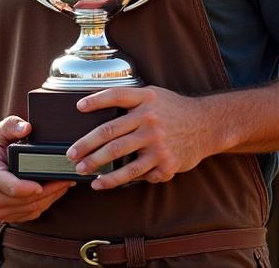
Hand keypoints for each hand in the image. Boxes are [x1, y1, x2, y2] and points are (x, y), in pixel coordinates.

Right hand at [0, 116, 72, 221]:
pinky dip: (45, 203)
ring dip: (51, 197)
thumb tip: (26, 128)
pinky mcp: (6, 217)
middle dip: (52, 189)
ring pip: (33, 208)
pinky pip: (31, 213)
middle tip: (68, 178)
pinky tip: (53, 191)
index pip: (15, 188)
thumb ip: (10, 126)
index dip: (35, 187)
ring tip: (64, 183)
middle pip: (29, 200)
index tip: (54, 179)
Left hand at [66, 86, 219, 189]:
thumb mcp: (154, 95)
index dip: (96, 101)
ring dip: (99, 168)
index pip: (116, 96)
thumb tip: (93, 105)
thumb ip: (130, 99)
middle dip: (87, 146)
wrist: (207, 125)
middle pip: (110, 134)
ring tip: (84, 172)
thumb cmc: (173, 110)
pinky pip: (138, 174)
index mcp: (146, 100)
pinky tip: (105, 183)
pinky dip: (119, 181)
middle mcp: (150, 121)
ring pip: (122, 160)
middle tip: (72, 155)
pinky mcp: (165, 163)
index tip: (79, 107)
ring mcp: (158, 144)